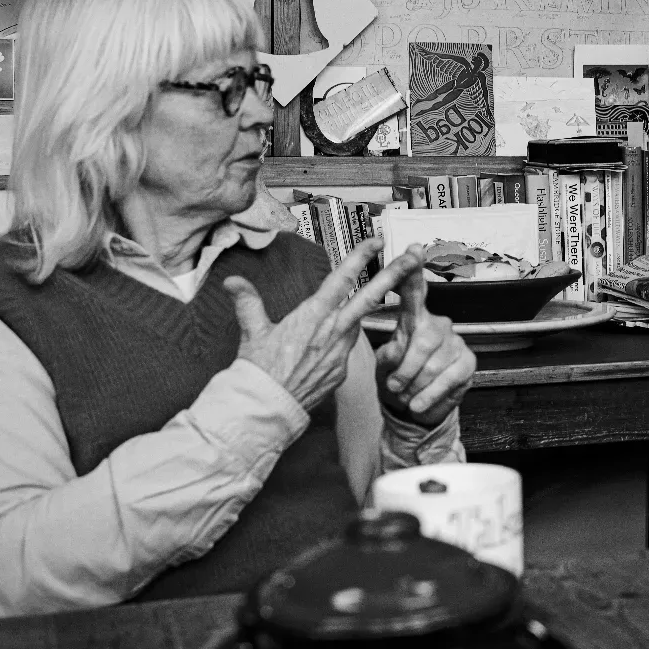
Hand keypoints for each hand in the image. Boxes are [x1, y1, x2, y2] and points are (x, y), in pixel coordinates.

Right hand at [226, 236, 423, 412]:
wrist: (267, 409)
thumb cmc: (258, 370)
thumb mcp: (253, 332)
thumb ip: (247, 302)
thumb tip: (232, 281)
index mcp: (313, 315)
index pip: (342, 279)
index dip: (360, 256)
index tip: (377, 239)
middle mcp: (333, 330)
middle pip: (371, 296)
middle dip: (396, 273)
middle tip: (416, 255)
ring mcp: (342, 351)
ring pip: (360, 322)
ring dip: (371, 307)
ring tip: (382, 294)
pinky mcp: (343, 371)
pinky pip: (348, 348)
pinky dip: (346, 339)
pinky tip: (334, 341)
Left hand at [375, 250, 475, 427]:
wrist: (413, 410)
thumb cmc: (396, 380)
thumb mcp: (384, 365)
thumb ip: (389, 354)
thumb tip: (395, 353)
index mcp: (414, 319)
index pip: (414, 291)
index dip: (414, 271)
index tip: (413, 248)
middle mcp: (438, 324)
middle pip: (423, 339)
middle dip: (406, 368)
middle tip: (394, 386)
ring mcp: (456, 342)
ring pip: (434, 363)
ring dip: (414, 385)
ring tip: (405, 396)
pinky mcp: (468, 363)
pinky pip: (448, 379)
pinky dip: (429, 396)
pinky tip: (419, 404)